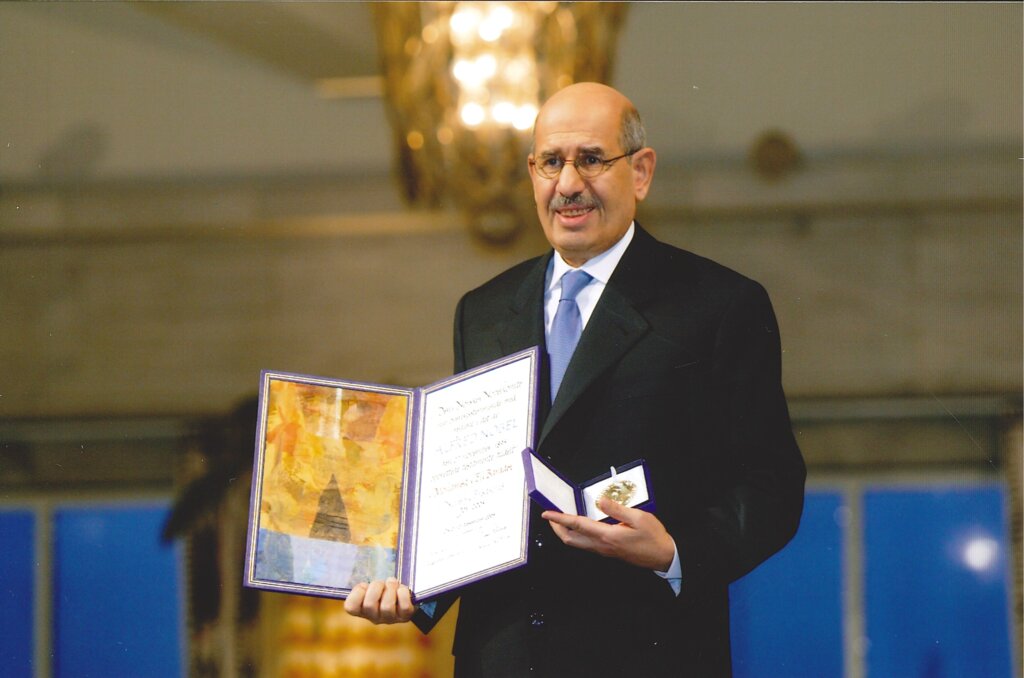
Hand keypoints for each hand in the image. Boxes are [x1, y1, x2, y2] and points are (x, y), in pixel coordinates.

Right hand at [343, 577, 415, 623]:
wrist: (402, 598)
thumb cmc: (382, 591)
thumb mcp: (370, 587)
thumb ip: (365, 587)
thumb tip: (373, 586)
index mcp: (362, 610)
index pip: (350, 607)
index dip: (357, 592)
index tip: (365, 586)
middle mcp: (374, 618)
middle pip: (369, 604)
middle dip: (376, 586)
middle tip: (382, 583)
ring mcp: (390, 619)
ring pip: (387, 606)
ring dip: (391, 588)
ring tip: (393, 584)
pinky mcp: (404, 617)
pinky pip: (404, 607)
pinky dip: (403, 593)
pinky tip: (401, 590)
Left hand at [542, 497, 674, 570]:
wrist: (663, 557)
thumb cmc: (653, 537)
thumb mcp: (639, 518)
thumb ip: (617, 509)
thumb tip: (601, 501)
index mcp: (607, 535)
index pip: (577, 525)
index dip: (560, 519)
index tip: (548, 513)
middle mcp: (602, 545)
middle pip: (570, 539)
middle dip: (556, 528)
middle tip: (550, 517)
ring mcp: (604, 551)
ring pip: (576, 543)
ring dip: (565, 532)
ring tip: (560, 520)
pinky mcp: (608, 552)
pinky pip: (585, 544)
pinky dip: (576, 535)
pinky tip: (579, 527)